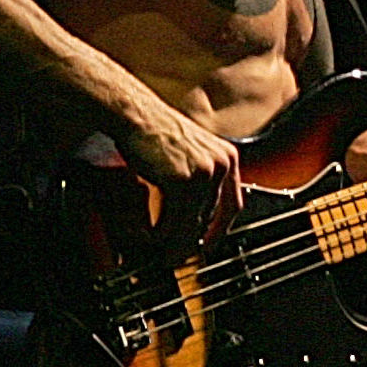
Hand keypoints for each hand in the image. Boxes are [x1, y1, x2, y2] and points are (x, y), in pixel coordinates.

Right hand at [116, 108, 242, 240]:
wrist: (133, 114)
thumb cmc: (153, 130)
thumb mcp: (187, 153)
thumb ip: (197, 178)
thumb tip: (194, 214)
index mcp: (226, 157)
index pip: (233, 205)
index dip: (220, 230)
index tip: (208, 245)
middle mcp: (221, 164)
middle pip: (210, 217)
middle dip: (192, 239)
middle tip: (177, 253)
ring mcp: (203, 173)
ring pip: (193, 224)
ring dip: (176, 243)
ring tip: (164, 253)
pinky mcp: (182, 182)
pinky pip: (176, 221)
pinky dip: (163, 234)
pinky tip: (153, 237)